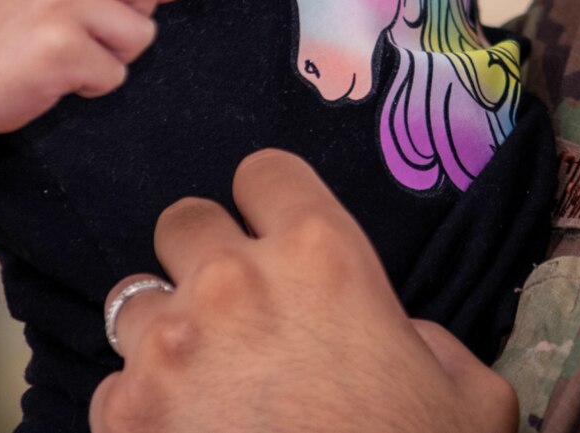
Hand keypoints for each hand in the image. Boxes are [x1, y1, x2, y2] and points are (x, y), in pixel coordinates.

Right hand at [0, 0, 203, 136]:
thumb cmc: (18, 30)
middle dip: (136, 17)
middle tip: (90, 31)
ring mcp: (58, 1)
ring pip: (142, 32)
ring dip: (116, 55)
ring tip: (71, 52)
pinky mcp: (60, 48)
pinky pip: (116, 72)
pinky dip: (94, 83)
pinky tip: (59, 76)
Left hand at [90, 150, 517, 432]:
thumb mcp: (467, 390)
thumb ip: (426, 336)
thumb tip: (396, 334)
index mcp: (323, 254)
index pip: (265, 172)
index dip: (270, 203)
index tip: (276, 237)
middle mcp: (235, 281)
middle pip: (184, 220)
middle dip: (203, 256)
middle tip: (232, 306)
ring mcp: (168, 348)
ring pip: (134, 299)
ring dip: (165, 329)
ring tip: (197, 375)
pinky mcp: (123, 416)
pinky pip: (112, 386)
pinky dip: (139, 407)